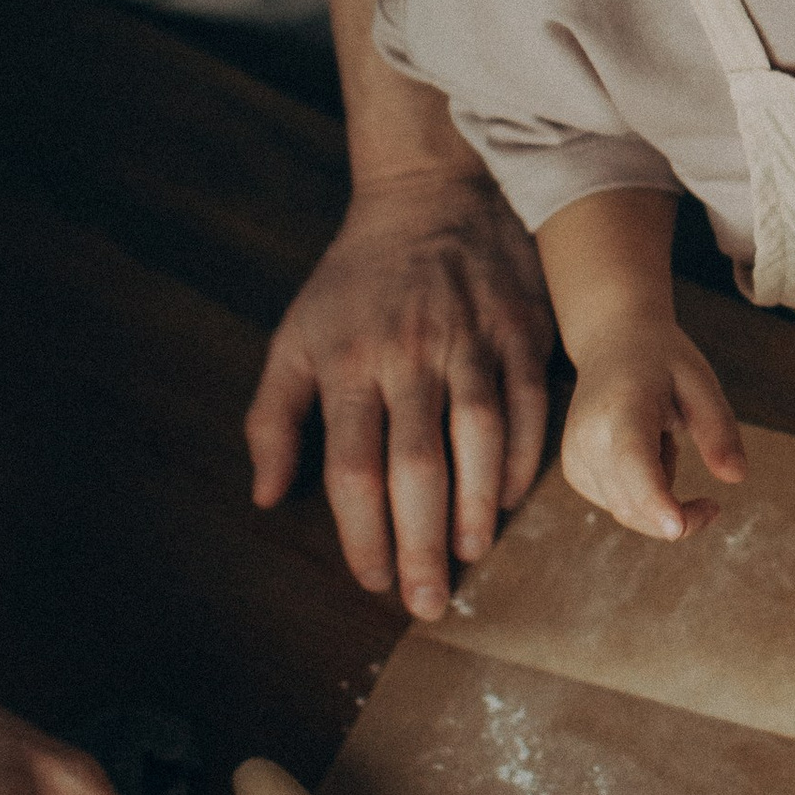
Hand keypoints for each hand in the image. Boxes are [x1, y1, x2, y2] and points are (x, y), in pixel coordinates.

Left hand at [247, 162, 554, 618]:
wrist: (431, 193)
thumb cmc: (355, 280)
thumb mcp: (295, 337)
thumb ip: (273, 418)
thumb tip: (266, 495)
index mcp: (348, 364)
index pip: (352, 469)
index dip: (361, 534)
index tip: (370, 580)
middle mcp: (409, 357)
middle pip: (415, 466)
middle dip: (419, 544)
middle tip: (427, 601)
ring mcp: (470, 342)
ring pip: (477, 439)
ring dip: (475, 508)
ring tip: (469, 557)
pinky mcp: (519, 330)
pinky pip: (528, 407)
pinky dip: (522, 459)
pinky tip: (513, 500)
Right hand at [558, 323, 746, 542]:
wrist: (612, 344)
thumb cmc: (662, 361)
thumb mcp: (701, 383)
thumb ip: (719, 430)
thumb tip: (737, 476)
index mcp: (620, 411)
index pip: (634, 464)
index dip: (656, 502)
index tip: (679, 528)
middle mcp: (587, 439)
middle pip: (635, 507)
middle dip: (681, 518)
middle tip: (712, 506)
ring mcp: (574, 459)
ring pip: (629, 513)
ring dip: (661, 495)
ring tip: (662, 440)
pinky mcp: (575, 473)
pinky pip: (620, 505)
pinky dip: (644, 491)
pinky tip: (646, 451)